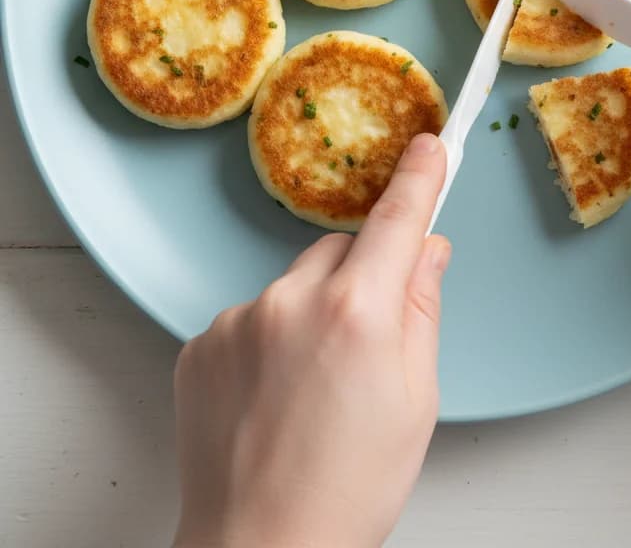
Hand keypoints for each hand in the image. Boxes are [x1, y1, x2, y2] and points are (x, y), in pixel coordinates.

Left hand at [172, 133, 450, 547]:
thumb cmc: (351, 487)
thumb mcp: (418, 399)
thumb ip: (422, 309)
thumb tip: (427, 250)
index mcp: (359, 313)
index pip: (396, 220)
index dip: (418, 178)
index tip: (429, 144)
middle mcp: (292, 300)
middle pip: (343, 250)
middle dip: (363, 276)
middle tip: (369, 341)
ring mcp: (238, 319)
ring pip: (296, 281)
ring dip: (312, 308)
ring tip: (313, 384)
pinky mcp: (201, 341)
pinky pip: (252, 313)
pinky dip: (269, 336)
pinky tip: (273, 393)